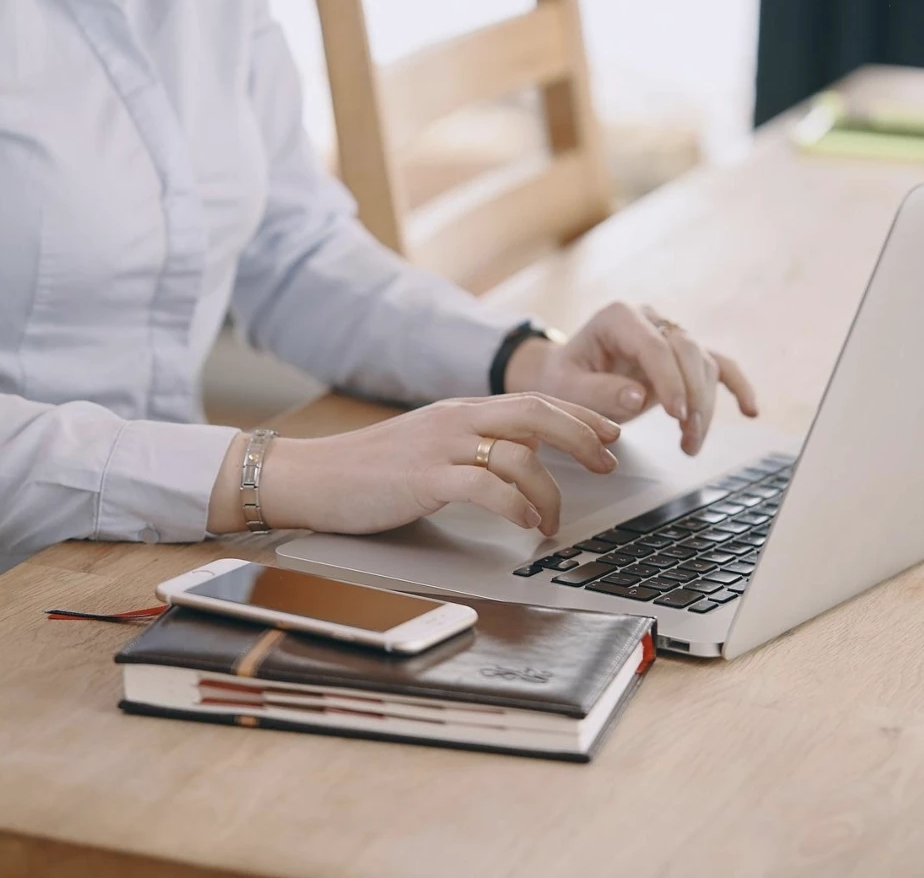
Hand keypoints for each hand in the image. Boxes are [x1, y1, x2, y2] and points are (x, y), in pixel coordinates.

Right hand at [207, 395, 620, 538]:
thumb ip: (477, 443)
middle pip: (537, 413)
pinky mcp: (424, 479)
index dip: (578, 415)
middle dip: (582, 436)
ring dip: (549, 491)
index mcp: (462, 409)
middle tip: (609, 461)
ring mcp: (441, 446)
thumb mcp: (433, 444)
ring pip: (518, 454)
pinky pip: (486, 487)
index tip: (610, 431)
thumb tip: (526, 456)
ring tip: (554, 520)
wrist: (313, 476)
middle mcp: (457, 418)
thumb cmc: (372, 468)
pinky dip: (516, 506)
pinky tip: (526, 523)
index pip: (534, 400)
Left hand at [504, 302, 757, 454]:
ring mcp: (669, 334)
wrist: (566, 375)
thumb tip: (638, 396)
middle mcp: (649, 319)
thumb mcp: (567, 388)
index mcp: (618, 317)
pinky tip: (751, 410)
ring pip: (703, 364)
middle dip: (693, 396)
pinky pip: (718, 365)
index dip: (670, 379)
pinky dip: (736, 386)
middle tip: (688, 435)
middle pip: (687, 351)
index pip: (655, 345)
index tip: (675, 414)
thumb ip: (598, 392)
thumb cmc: (565, 378)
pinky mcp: (682, 355)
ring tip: (690, 444)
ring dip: (704, 406)